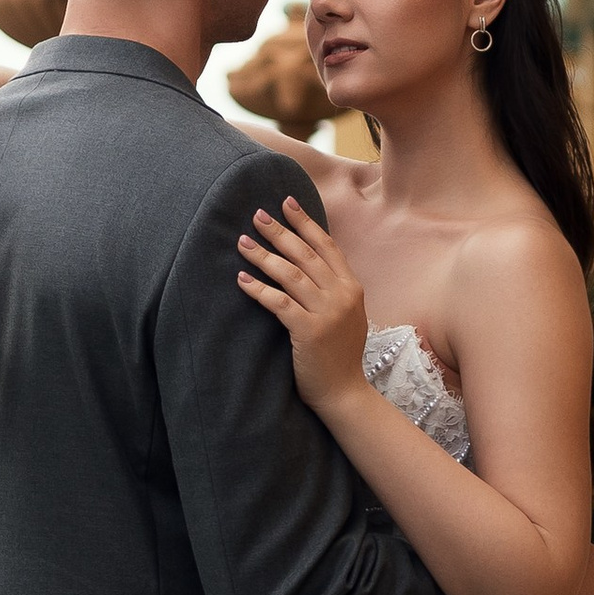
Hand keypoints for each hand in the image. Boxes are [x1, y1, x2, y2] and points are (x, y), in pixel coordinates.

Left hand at [235, 197, 371, 416]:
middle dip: (279, 231)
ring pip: (290, 274)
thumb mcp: (347, 315)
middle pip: (306, 254)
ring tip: (243, 242)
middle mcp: (342, 295)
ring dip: (263, 256)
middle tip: (257, 215)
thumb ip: (333, 289)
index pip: (327, 246)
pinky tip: (241, 279)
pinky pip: (279, 302)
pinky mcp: (308, 331)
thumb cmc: (339, 354)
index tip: (287, 202)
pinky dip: (258, 289)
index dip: (306, 222)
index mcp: (352, 287)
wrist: (344, 391)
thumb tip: (308, 263)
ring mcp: (327, 313)